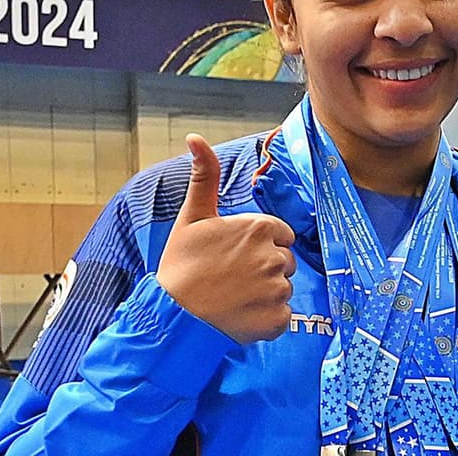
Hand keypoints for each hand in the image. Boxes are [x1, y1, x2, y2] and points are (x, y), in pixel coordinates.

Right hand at [156, 134, 296, 344]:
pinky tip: (243, 316)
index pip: (280, 234)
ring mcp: (277, 290)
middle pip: (285, 261)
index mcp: (259, 228)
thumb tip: (195, 137)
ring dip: (265, 294)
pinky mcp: (277, 320)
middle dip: (265, 268)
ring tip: (235, 297)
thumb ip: (204, 177)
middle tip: (233, 278)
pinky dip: (267, 319)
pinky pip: (283, 316)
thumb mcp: (192, 217)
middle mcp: (273, 256)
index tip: (236, 256)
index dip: (260, 245)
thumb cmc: (181, 266)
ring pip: (283, 288)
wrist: (172, 317)